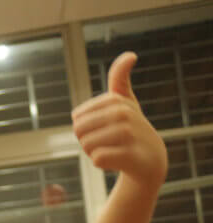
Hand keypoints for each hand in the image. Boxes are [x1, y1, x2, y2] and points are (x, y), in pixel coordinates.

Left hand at [72, 52, 166, 186]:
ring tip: (114, 148)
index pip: (77, 118)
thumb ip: (120, 77)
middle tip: (108, 141)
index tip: (105, 127)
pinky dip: (102, 163)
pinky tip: (118, 160)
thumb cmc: (130, 127)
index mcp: (115, 100)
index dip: (86, 127)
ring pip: (86, 146)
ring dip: (95, 152)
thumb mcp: (125, 100)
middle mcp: (123, 113)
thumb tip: (131, 54)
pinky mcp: (129, 155)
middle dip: (87, 140)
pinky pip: (97, 159)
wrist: (151, 158)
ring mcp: (128, 134)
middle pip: (79, 131)